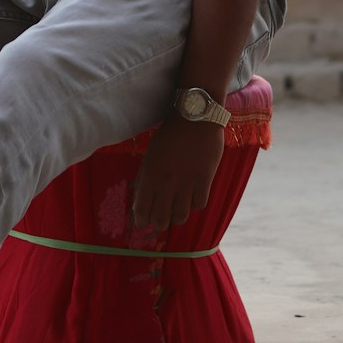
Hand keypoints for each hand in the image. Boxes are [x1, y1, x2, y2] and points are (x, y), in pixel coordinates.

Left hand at [131, 114, 224, 231]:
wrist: (196, 117)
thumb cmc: (170, 134)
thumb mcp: (150, 155)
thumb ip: (144, 178)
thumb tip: (138, 199)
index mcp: (150, 175)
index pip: (141, 210)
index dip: (141, 220)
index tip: (142, 222)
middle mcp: (166, 183)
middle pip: (161, 220)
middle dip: (158, 224)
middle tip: (160, 220)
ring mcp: (186, 183)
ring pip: (180, 217)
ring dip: (177, 217)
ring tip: (176, 210)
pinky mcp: (204, 181)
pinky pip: (198, 205)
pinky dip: (194, 204)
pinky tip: (192, 197)